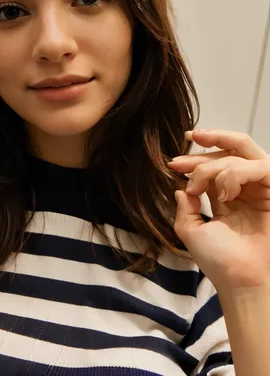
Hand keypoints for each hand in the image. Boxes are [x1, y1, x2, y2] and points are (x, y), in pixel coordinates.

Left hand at [167, 129, 269, 292]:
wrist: (239, 279)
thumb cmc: (218, 259)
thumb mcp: (190, 231)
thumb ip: (185, 209)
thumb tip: (180, 189)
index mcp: (226, 198)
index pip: (212, 168)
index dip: (193, 162)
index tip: (172, 164)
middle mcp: (243, 191)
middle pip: (227, 154)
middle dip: (203, 152)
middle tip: (179, 161)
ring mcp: (259, 191)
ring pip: (240, 156)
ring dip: (214, 166)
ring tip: (200, 187)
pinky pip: (259, 167)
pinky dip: (236, 174)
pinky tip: (225, 195)